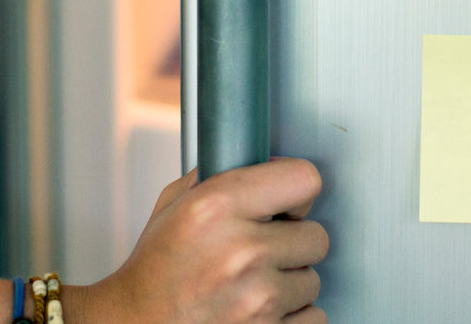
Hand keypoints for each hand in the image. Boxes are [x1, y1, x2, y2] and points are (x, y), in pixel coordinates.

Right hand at [68, 157, 328, 323]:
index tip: (289, 202)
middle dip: (294, 241)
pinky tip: (263, 309)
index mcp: (217, 206)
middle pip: (316, 236)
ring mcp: (257, 299)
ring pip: (312, 280)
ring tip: (255, 282)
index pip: (303, 179)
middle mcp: (242, 250)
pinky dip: (293, 317)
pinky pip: (313, 318)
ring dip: (291, 282)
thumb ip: (217, 176)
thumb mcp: (174, 204)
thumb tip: (260, 162)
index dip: (298, 191)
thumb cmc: (154, 271)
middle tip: (265, 248)